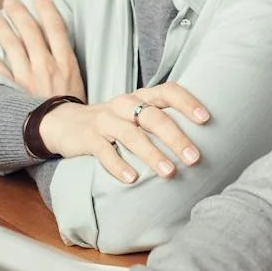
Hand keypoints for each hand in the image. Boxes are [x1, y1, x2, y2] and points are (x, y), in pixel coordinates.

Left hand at [0, 0, 85, 102]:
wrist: (64, 135)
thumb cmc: (74, 111)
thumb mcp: (80, 84)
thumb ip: (68, 64)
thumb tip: (61, 47)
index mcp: (66, 63)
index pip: (56, 28)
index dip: (47, 9)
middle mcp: (46, 66)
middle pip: (31, 31)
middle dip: (19, 12)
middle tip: (10, 0)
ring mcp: (28, 77)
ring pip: (12, 45)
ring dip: (3, 28)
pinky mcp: (14, 91)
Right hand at [38, 84, 208, 182]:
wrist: (65, 123)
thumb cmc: (114, 123)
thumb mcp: (136, 114)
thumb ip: (161, 120)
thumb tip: (203, 141)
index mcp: (140, 96)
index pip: (167, 91)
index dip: (187, 103)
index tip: (206, 120)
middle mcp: (124, 104)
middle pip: (152, 117)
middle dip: (176, 137)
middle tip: (194, 158)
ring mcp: (104, 120)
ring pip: (131, 135)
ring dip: (152, 154)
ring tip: (169, 173)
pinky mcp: (88, 137)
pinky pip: (104, 152)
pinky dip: (118, 165)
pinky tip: (132, 179)